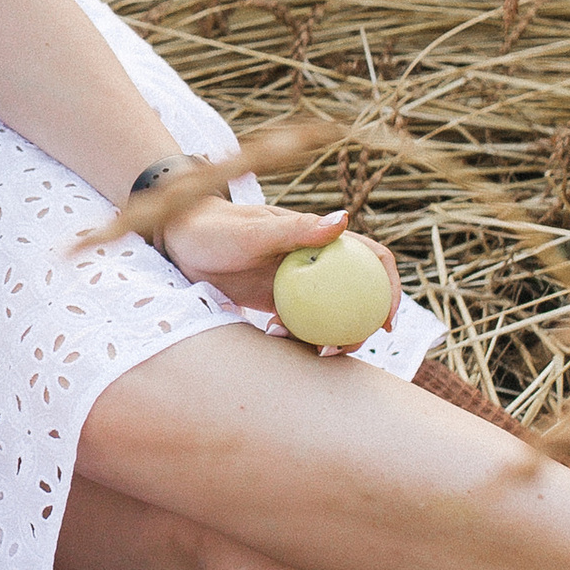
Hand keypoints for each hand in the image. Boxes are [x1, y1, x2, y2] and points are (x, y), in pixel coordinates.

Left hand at [158, 199, 402, 331]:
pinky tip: (273, 337)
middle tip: (341, 350)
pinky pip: (300, 325)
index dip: (391, 288)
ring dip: (328, 337)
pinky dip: (296, 337)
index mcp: (322, 238)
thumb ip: (297, 229)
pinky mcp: (277, 302)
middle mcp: (317, 261)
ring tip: (307, 350)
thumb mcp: (254, 231)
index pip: (373, 259)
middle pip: (359, 296)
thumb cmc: (216, 228)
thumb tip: (344, 219)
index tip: (387, 319)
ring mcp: (299, 283)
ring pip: (331, 315)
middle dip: (363, 326)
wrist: (179, 243)